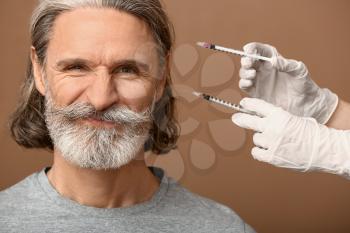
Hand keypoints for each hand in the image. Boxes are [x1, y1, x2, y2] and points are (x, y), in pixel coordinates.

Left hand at [232, 98, 349, 176]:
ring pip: (256, 138)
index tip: (243, 104)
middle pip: (248, 121)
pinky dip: (260, 152)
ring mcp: (271, 143)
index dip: (248, 104)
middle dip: (240, 119)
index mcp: (279, 115)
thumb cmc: (311, 134)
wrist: (323, 151)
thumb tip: (260, 119)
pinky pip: (256, 152)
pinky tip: (269, 151)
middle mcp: (272, 128)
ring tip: (276, 142)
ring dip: (262, 140)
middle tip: (235, 118)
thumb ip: (276, 118)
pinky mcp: (271, 157)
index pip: (258, 106)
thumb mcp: (293, 118)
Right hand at [239, 42, 337, 123]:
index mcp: (274, 61)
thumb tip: (273, 61)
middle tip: (248, 62)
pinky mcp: (257, 94)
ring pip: (245, 74)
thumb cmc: (304, 85)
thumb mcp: (299, 71)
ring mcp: (260, 82)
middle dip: (246, 60)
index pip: (261, 50)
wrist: (305, 104)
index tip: (248, 49)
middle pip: (249, 61)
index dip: (253, 48)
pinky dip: (243, 84)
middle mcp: (264, 70)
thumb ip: (286, 64)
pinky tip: (249, 83)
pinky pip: (245, 87)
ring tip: (252, 74)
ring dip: (244, 72)